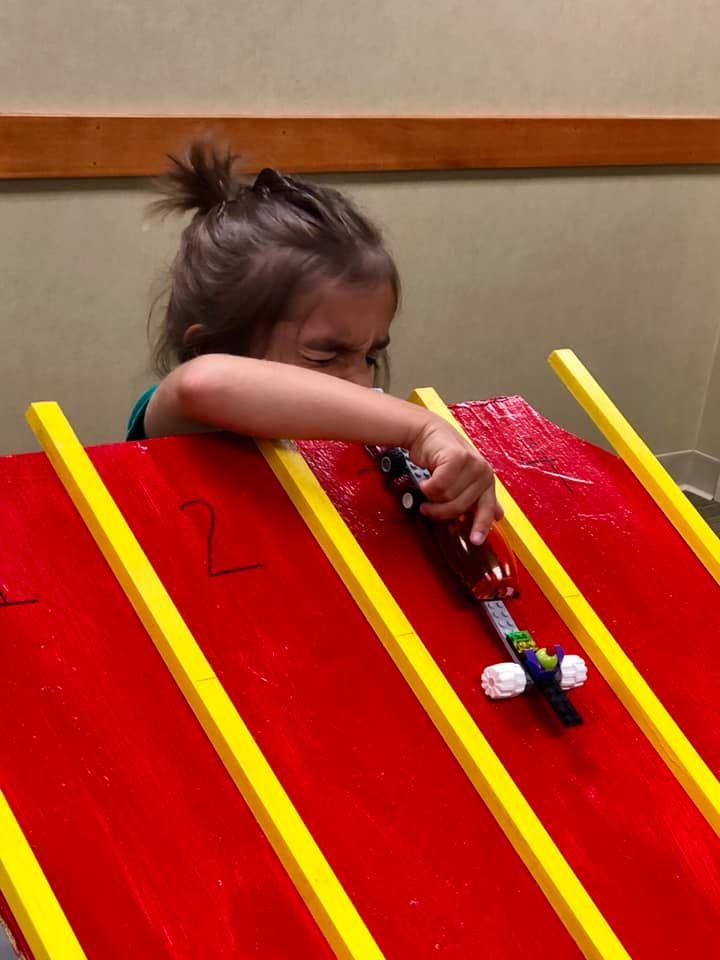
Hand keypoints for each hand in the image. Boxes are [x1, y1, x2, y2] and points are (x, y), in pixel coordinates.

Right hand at [407, 415, 502, 544]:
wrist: (428, 433)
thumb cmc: (442, 456)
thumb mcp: (463, 479)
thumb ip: (477, 497)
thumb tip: (496, 515)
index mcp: (486, 481)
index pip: (486, 509)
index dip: (480, 526)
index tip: (475, 540)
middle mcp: (483, 473)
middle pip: (459, 507)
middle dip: (440, 509)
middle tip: (428, 506)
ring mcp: (473, 464)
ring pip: (447, 497)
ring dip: (431, 495)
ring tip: (429, 485)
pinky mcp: (458, 458)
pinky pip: (438, 486)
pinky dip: (427, 485)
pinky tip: (426, 478)